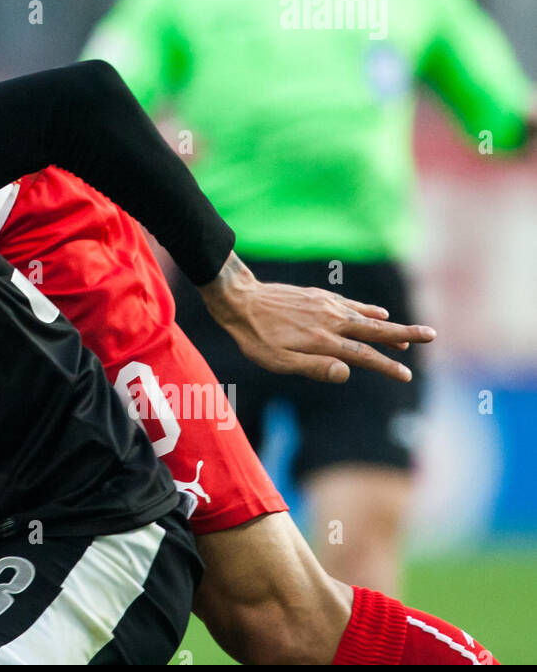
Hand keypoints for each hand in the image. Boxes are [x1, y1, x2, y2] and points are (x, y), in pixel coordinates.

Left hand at [198, 254, 435, 383]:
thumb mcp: (278, 361)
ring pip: (365, 317)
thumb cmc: (255, 337)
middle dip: (404, 335)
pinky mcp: (318, 296)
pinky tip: (377, 313)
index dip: (386, 366)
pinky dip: (367, 309)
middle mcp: (330, 321)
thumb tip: (347, 373)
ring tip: (408, 335)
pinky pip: (350, 304)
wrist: (240, 299)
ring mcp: (326, 306)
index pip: (363, 356)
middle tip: (431, 336)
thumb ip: (314, 368)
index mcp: (323, 341)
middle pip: (375, 330)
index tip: (406, 375)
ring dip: (389, 326)